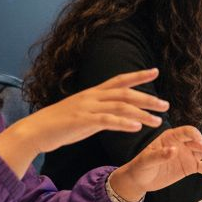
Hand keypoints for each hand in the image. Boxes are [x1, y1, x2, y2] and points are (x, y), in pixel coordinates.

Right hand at [0, 69, 168, 175]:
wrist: (35, 130)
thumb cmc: (58, 124)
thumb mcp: (82, 113)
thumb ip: (98, 111)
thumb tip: (114, 114)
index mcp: (92, 93)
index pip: (119, 80)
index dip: (138, 75)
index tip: (155, 71)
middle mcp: (92, 96)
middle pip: (125, 93)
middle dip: (147, 97)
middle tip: (166, 104)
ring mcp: (87, 108)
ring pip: (120, 106)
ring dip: (142, 113)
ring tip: (158, 121)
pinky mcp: (82, 121)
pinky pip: (107, 121)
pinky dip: (123, 123)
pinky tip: (137, 128)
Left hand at [109, 126, 201, 201]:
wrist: (140, 179)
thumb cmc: (140, 167)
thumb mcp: (147, 161)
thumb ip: (160, 155)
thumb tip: (173, 150)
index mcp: (171, 137)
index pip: (187, 132)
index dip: (195, 135)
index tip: (201, 142)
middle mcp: (182, 143)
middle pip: (200, 142)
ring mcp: (188, 155)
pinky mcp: (190, 166)